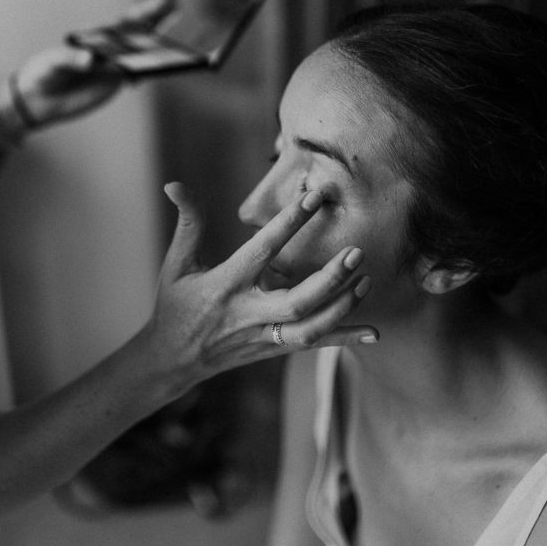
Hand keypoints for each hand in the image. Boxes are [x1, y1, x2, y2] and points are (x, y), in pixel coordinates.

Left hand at [11, 0, 172, 128]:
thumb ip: (71, 59)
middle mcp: (111, 48)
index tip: (165, 0)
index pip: (127, 21)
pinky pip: (138, 75)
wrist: (39, 101)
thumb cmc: (43, 73)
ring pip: (144, 54)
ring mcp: (115, 65)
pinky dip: (151, 72)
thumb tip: (90, 60)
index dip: (147, 11)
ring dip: (162, 49)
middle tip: (185, 15)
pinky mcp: (114, 84)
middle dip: (164, 23)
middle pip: (142, 34)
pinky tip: (162, 70)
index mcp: (99, 36)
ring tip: (183, 45)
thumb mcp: (53, 63)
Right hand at [141, 182, 377, 386]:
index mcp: (226, 284)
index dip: (290, 222)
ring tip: (364, 280)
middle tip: (355, 252)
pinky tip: (374, 332)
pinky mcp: (273, 350)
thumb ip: (187, 223)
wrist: (172, 361)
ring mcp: (263, 336)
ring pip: (310, 328)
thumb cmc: (175, 306)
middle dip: (330, 279)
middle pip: (297, 300)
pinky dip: (345, 339)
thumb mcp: (176, 264)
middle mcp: (248, 313)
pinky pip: (314, 346)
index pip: (263, 250)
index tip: (315, 197)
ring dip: (342, 307)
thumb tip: (175, 184)